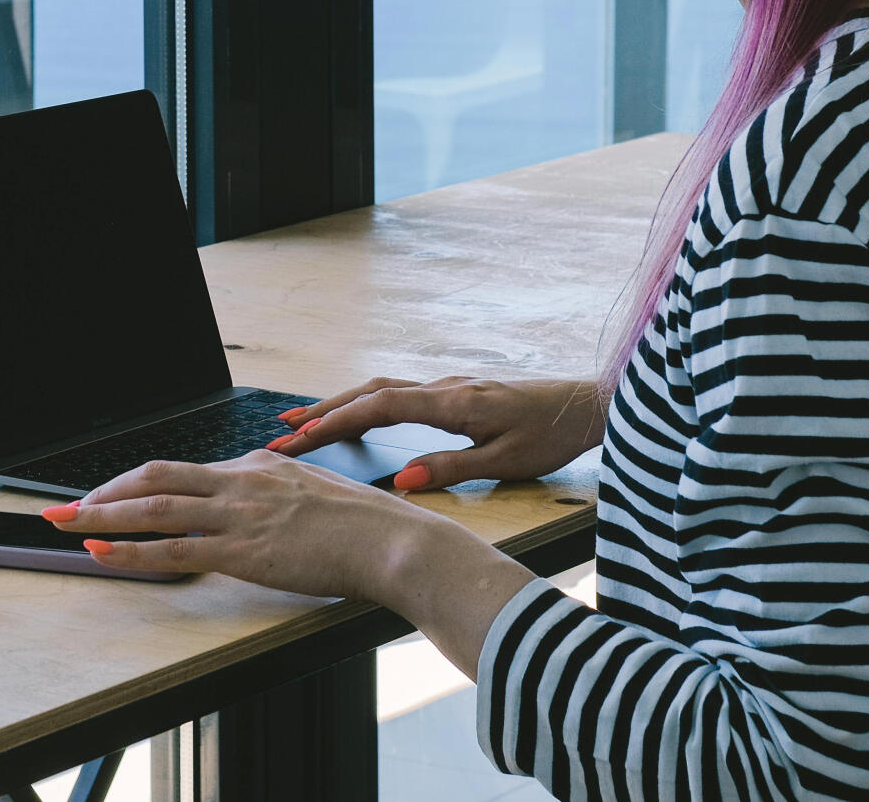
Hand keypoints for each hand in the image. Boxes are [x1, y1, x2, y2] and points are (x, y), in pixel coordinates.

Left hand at [42, 450, 454, 601]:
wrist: (392, 540)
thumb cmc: (367, 526)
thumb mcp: (316, 494)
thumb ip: (281, 497)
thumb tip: (266, 511)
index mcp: (258, 466)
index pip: (185, 471)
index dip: (140, 484)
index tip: (112, 497)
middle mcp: (241, 481)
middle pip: (155, 477)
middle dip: (104, 493)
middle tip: (64, 507)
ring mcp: (239, 514)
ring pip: (154, 508)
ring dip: (102, 517)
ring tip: (64, 525)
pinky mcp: (242, 550)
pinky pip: (173, 550)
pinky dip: (132, 552)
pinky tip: (102, 554)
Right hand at [263, 376, 603, 489]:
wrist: (586, 406)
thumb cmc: (551, 436)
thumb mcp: (505, 462)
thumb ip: (451, 469)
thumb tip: (400, 480)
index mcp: (451, 402)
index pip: (378, 407)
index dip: (335, 422)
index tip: (299, 438)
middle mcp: (442, 388)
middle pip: (369, 393)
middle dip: (323, 412)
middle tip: (282, 432)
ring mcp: (447, 388)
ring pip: (381, 391)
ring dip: (340, 405)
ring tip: (303, 423)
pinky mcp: (454, 395)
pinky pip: (397, 395)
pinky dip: (365, 404)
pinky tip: (354, 417)